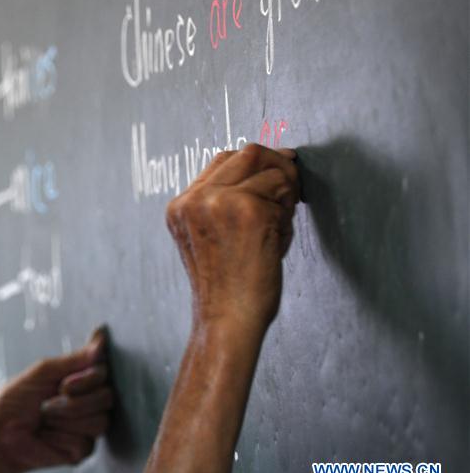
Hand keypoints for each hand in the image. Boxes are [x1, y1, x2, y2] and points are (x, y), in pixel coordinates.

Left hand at [0, 328, 112, 472]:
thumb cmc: (16, 399)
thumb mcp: (44, 372)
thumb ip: (77, 358)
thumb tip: (102, 336)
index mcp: (80, 379)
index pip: (104, 373)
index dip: (88, 380)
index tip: (64, 384)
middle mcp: (88, 401)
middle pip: (107, 397)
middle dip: (74, 402)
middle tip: (47, 405)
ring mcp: (87, 426)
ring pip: (100, 421)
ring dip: (66, 419)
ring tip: (44, 420)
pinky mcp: (82, 449)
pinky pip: (86, 442)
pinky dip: (61, 438)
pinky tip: (47, 437)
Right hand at [165, 143, 299, 332]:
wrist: (228, 319)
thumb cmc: (227, 288)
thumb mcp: (210, 239)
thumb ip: (224, 205)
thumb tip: (268, 170)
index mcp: (181, 207)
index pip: (222, 161)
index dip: (255, 164)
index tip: (278, 174)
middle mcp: (195, 199)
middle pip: (247, 152)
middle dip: (277, 166)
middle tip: (292, 189)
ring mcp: (219, 201)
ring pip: (269, 169)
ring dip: (284, 194)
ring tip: (279, 227)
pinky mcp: (247, 208)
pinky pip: (283, 190)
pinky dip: (288, 213)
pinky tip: (277, 239)